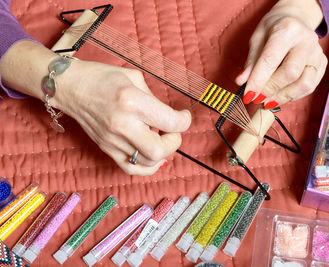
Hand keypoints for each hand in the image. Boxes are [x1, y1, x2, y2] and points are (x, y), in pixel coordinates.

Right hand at [54, 60, 190, 175]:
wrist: (70, 87)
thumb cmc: (102, 77)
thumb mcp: (134, 78)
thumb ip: (154, 99)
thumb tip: (167, 116)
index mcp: (133, 102)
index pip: (170, 122)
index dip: (185, 120)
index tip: (183, 116)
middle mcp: (123, 124)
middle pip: (159, 150)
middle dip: (174, 142)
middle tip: (172, 131)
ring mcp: (113, 140)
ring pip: (147, 163)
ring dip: (162, 153)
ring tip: (160, 139)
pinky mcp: (107, 149)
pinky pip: (131, 169)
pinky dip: (147, 168)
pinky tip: (153, 158)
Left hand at [235, 0, 326, 108]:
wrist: (296, 19)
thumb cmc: (274, 29)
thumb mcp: (257, 38)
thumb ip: (251, 61)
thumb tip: (242, 81)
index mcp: (288, 29)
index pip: (271, 60)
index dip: (258, 81)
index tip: (248, 95)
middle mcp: (306, 40)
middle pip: (291, 73)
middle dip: (271, 89)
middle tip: (258, 98)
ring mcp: (317, 52)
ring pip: (305, 83)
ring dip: (283, 97)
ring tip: (268, 101)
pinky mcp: (322, 63)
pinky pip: (310, 86)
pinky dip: (293, 96)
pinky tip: (280, 95)